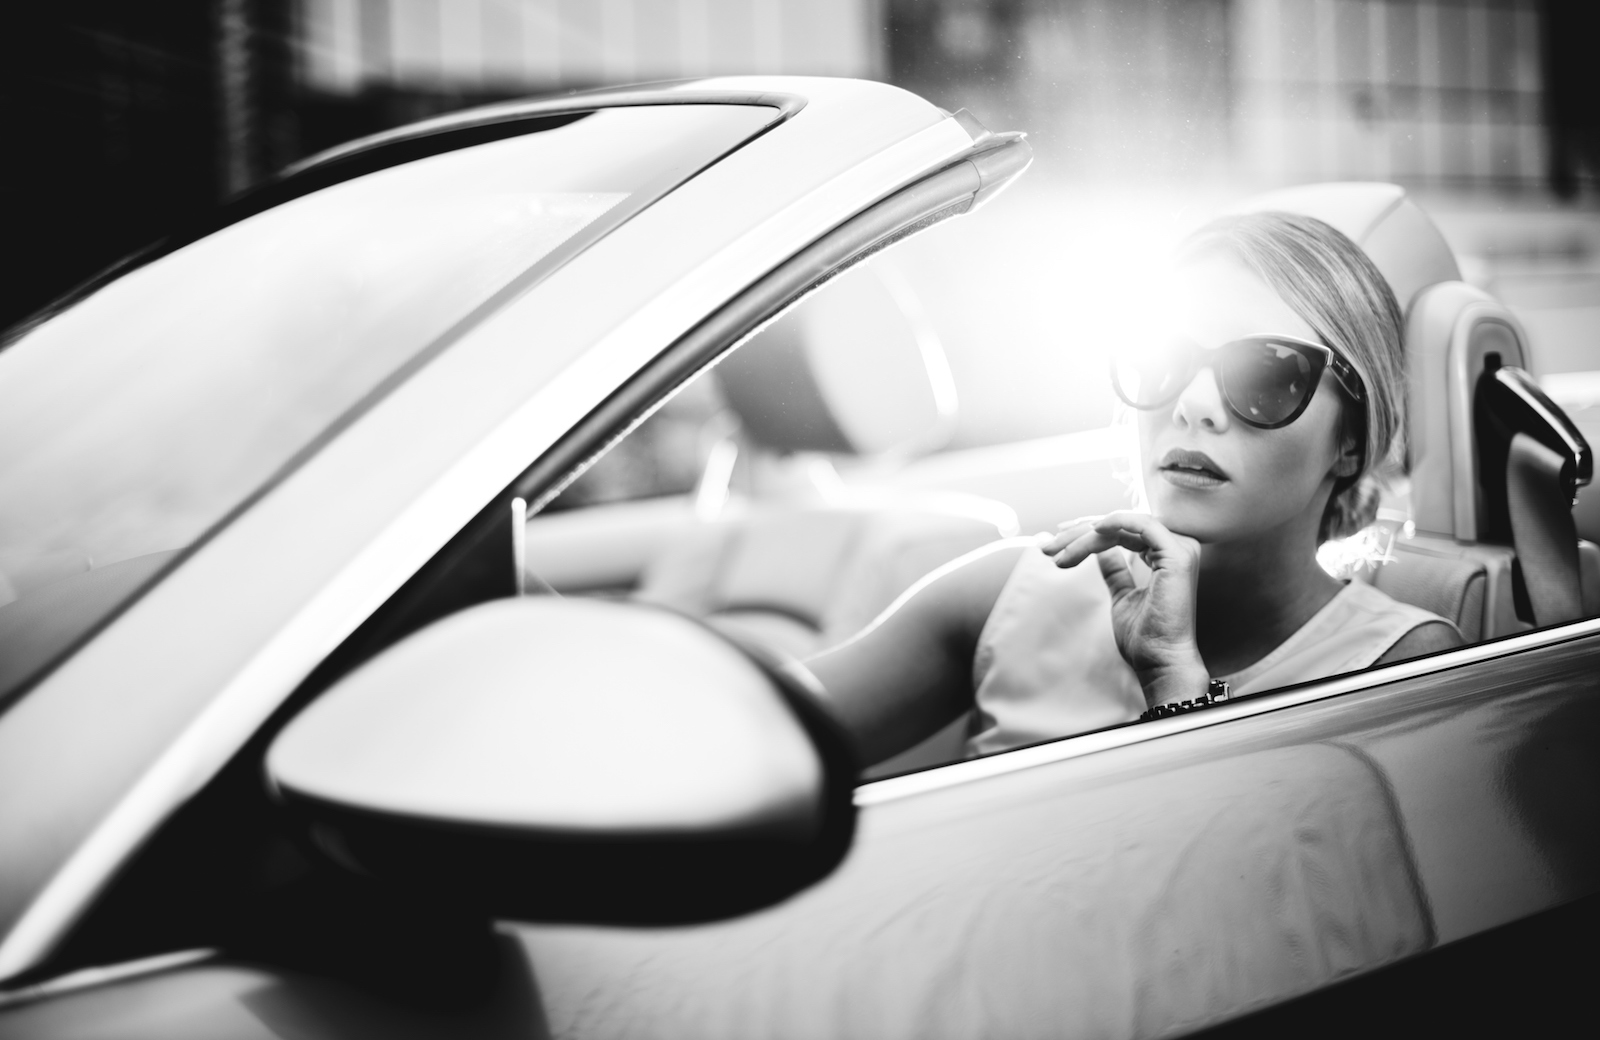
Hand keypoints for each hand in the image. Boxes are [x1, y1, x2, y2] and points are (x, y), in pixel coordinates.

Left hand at [1040, 513, 1208, 707]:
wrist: (1159, 662)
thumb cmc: (1144, 638)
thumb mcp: (1122, 596)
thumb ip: (1115, 571)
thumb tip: (1100, 552)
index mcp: (1165, 556)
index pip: (1121, 531)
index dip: (1086, 532)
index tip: (1056, 543)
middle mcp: (1177, 547)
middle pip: (1120, 526)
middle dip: (1078, 533)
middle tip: (1047, 547)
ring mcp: (1180, 549)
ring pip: (1124, 526)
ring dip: (1086, 535)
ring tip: (1060, 553)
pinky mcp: (1177, 556)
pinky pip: (1144, 525)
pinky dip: (1117, 522)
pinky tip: (1092, 530)